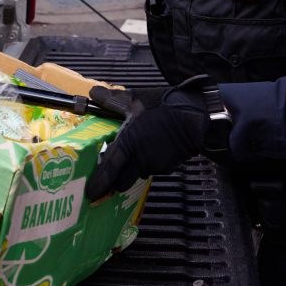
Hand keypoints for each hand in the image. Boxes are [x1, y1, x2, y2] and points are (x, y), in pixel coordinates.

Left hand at [85, 75, 221, 200]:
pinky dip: (148, 164)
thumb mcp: (135, 99)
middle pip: (121, 182)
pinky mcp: (168, 167)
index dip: (98, 184)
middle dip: (114, 182)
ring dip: (132, 171)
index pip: (108, 171)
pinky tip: (150, 150)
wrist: (195, 117)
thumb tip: (94, 92)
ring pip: (137, 175)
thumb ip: (112, 100)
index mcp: (127, 144)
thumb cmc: (164, 107)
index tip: (91, 192)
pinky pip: (152, 170)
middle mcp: (139, 159)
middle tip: (109, 176)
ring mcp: (155, 165)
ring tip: (132, 156)